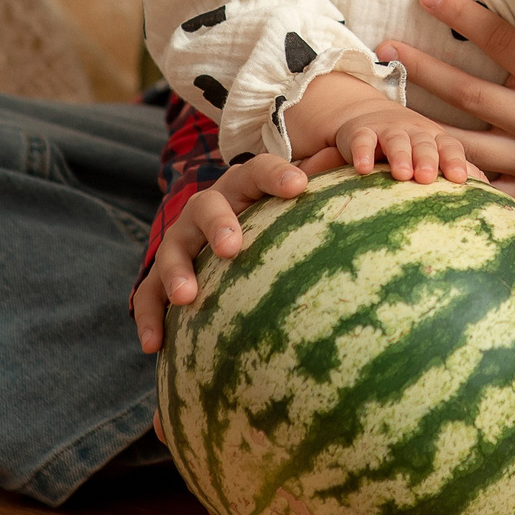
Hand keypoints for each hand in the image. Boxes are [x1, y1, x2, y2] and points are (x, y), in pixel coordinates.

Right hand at [133, 149, 336, 352]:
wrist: (230, 241)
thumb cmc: (279, 223)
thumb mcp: (299, 206)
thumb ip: (326, 185)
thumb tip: (365, 167)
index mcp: (245, 187)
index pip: (258, 171)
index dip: (276, 175)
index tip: (299, 186)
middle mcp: (209, 208)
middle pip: (208, 205)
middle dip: (219, 224)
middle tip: (232, 247)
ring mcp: (182, 241)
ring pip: (172, 248)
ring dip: (176, 270)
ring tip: (188, 297)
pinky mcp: (162, 277)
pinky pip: (148, 295)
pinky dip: (149, 318)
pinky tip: (154, 347)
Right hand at [327, 89, 468, 184]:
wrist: (368, 116)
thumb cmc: (411, 145)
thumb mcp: (434, 154)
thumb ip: (458, 170)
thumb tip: (492, 195)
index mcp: (436, 139)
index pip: (449, 147)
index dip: (454, 161)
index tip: (460, 179)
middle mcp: (414, 132)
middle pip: (424, 144)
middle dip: (427, 159)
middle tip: (428, 178)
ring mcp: (387, 131)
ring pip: (396, 141)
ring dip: (400, 155)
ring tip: (401, 174)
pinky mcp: (360, 133)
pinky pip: (362, 141)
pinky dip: (362, 153)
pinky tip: (363, 169)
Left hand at [381, 0, 514, 206]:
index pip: (501, 40)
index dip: (463, 15)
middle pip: (468, 91)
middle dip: (424, 68)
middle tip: (385, 48)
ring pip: (463, 139)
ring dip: (420, 123)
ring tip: (385, 107)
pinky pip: (482, 185)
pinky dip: (449, 176)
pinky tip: (414, 165)